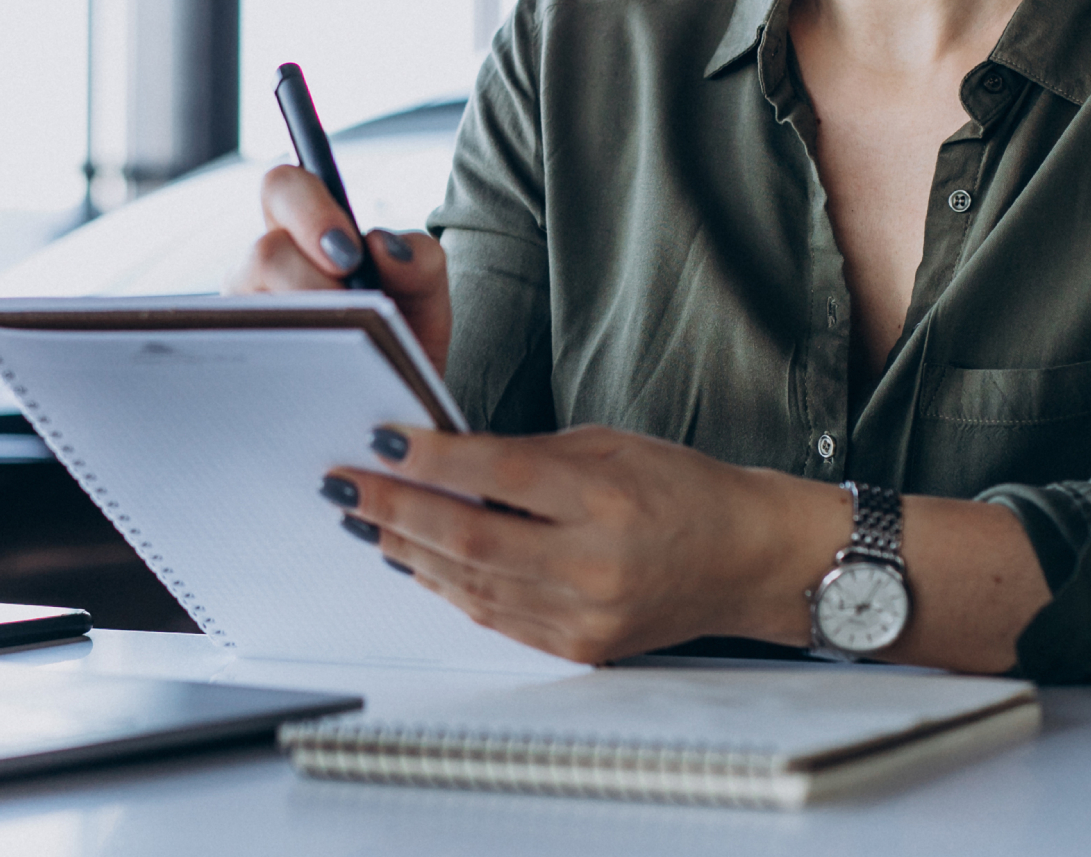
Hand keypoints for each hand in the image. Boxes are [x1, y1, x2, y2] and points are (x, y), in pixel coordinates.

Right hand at [223, 164, 451, 373]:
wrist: (396, 411)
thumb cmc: (402, 340)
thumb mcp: (425, 300)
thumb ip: (420, 262)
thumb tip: (382, 246)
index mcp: (304, 235)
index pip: (283, 187)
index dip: (309, 210)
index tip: (350, 256)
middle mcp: (262, 271)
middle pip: (264, 249)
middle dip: (310, 280)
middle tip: (349, 309)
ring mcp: (244, 319)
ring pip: (255, 307)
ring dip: (308, 328)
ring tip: (347, 355)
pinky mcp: (238, 369)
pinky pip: (247, 362)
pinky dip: (292, 369)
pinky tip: (322, 387)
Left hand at [325, 423, 804, 664]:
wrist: (745, 559)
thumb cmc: (682, 489)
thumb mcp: (609, 444)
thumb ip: (527, 455)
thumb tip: (443, 457)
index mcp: (606, 499)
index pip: (499, 475)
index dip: (431, 460)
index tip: (381, 441)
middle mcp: (594, 564)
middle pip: (471, 539)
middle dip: (396, 511)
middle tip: (345, 484)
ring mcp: (584, 615)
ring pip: (472, 585)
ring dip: (408, 550)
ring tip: (365, 519)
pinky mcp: (577, 648)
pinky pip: (494, 617)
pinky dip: (448, 586)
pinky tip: (416, 559)